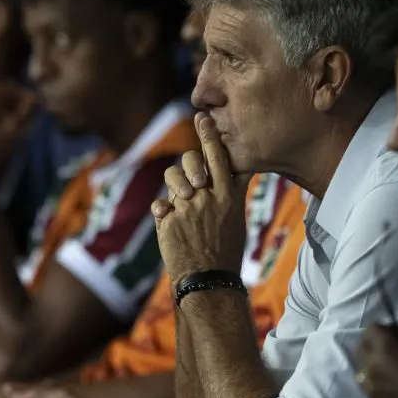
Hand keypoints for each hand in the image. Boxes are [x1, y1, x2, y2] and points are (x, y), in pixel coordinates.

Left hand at [152, 112, 250, 282]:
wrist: (208, 280)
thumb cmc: (225, 251)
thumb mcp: (236, 218)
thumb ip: (231, 192)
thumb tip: (235, 171)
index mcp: (229, 196)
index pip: (220, 157)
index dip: (209, 135)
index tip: (202, 117)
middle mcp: (208, 197)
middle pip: (193, 161)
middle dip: (188, 161)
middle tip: (186, 166)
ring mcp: (187, 207)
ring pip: (172, 178)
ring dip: (174, 185)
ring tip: (180, 200)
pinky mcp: (169, 219)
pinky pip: (161, 205)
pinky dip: (163, 213)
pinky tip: (168, 222)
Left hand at [356, 322, 397, 397]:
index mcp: (385, 348)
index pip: (371, 328)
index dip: (384, 330)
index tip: (395, 335)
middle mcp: (370, 366)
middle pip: (361, 349)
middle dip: (373, 347)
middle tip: (389, 352)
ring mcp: (370, 389)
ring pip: (362, 372)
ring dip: (373, 369)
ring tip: (390, 374)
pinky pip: (371, 392)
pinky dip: (379, 389)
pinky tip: (394, 394)